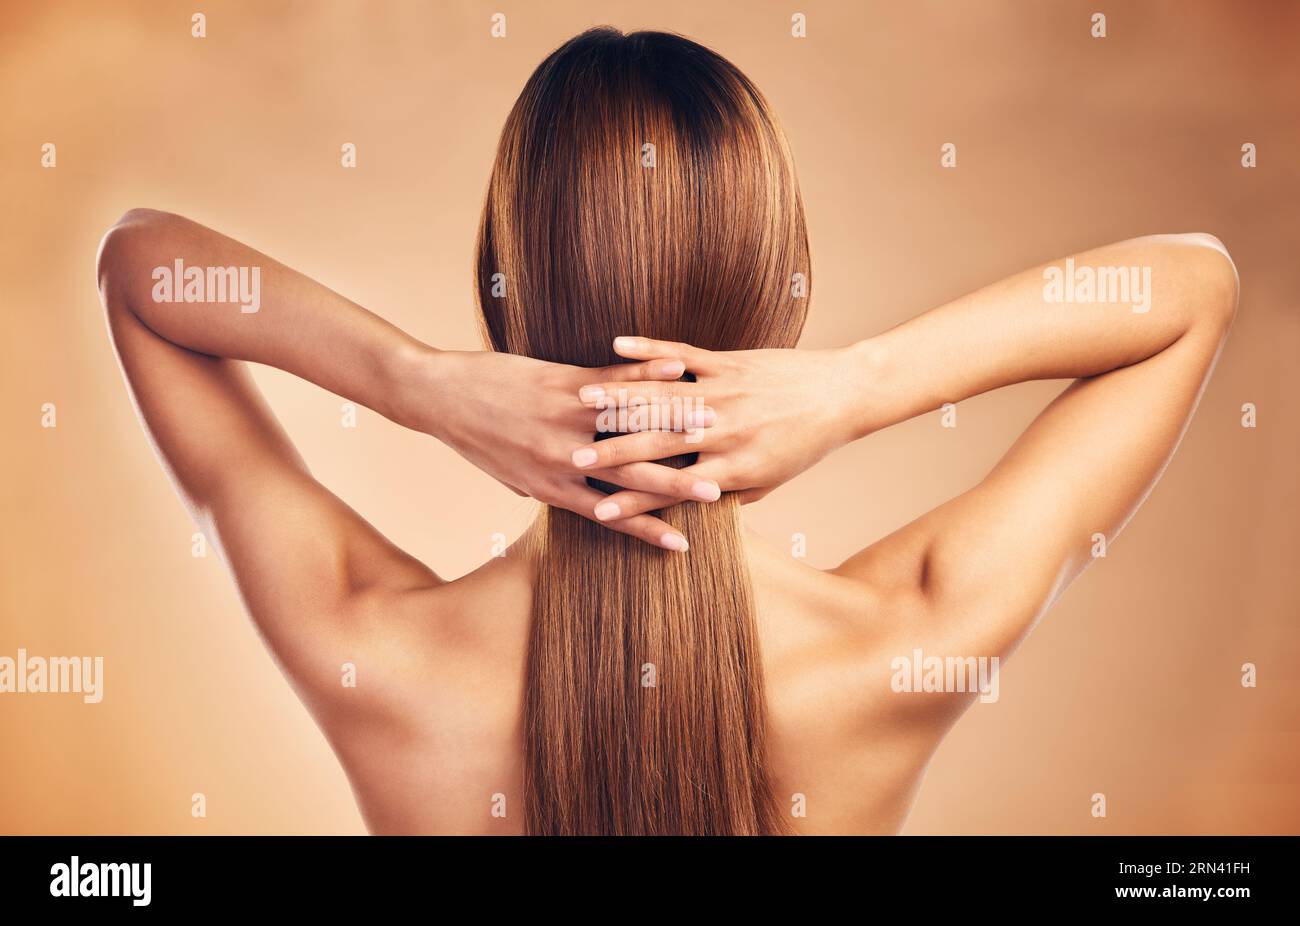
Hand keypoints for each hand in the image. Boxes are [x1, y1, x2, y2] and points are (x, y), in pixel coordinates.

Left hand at [394, 345, 721, 549]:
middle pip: (630, 476)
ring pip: (629, 427)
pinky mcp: (561, 383)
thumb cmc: (476, 439)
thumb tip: (579, 499)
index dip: (647, 529)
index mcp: (551, 488)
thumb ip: (548, 488)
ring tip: (712, 428)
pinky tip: (680, 370)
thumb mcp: (511, 476)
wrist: (438, 396)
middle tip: (716, 495)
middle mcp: (562, 459)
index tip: (682, 546)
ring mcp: (564, 419)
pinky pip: (613, 382)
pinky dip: (647, 375)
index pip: (610, 515)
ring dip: (674, 428)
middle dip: (676, 486)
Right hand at [569, 336, 864, 518]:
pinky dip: (650, 349)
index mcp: (731, 470)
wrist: (842, 397)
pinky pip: (683, 354)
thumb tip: (688, 511)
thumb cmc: (804, 447)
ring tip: (580, 400)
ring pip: (662, 397)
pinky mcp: (729, 362)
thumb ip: (727, 494)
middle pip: (657, 444)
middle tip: (571, 459)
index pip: (669, 489)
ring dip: (618, 398)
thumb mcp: (767, 481)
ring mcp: (724, 394)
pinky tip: (618, 343)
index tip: (598, 509)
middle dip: (611, 452)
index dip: (631, 500)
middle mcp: (724, 432)